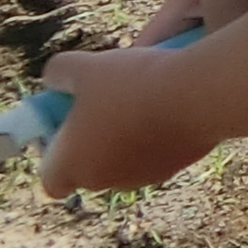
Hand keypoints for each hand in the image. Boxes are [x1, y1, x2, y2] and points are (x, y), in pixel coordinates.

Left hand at [37, 43, 219, 195]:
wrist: (197, 96)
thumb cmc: (131, 84)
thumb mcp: (85, 67)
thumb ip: (58, 73)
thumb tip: (54, 78)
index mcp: (71, 165)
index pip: (51, 180)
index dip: (54, 156)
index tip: (64, 126)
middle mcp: (103, 180)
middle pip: (88, 168)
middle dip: (91, 142)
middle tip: (101, 105)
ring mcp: (141, 177)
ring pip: (123, 160)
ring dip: (124, 138)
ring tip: (138, 98)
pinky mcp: (174, 167)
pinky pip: (155, 154)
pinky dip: (155, 136)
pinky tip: (166, 104)